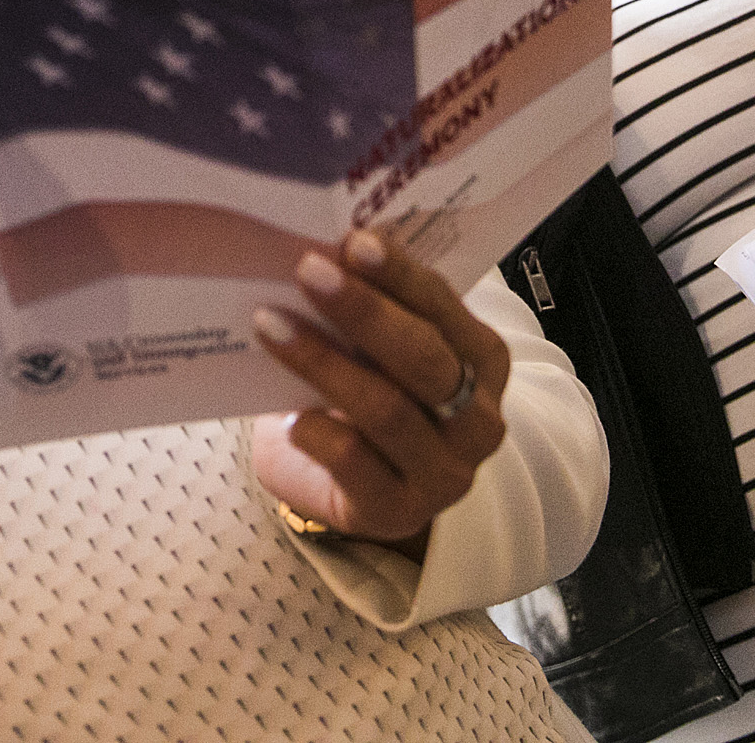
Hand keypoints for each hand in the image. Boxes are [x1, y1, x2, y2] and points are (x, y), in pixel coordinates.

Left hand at [250, 229, 510, 554]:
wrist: (351, 484)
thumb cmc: (367, 391)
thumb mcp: (383, 348)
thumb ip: (375, 308)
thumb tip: (324, 250)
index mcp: (483, 361)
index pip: (445, 308)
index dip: (400, 275)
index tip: (353, 241)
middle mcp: (478, 419)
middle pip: (424, 358)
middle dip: (364, 312)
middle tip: (308, 272)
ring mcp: (445, 473)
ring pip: (388, 410)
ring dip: (324, 362)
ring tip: (271, 324)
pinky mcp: (399, 512)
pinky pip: (357, 466)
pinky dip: (320, 434)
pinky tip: (289, 416)